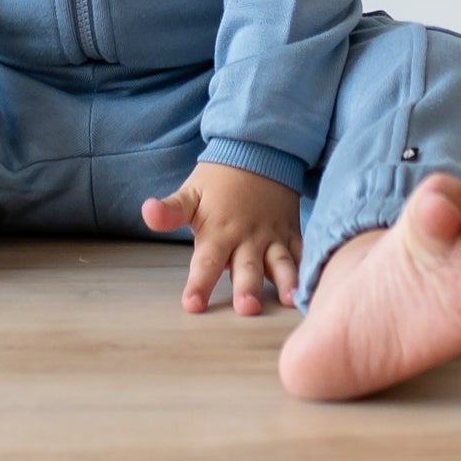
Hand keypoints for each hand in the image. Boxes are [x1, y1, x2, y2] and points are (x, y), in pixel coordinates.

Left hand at [140, 161, 300, 315]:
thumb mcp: (190, 192)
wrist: (258, 152)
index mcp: (219, 231)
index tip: (192, 306)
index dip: (199, 285)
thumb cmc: (219, 179)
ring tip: (289, 300)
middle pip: (245, 267)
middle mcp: (247, 238)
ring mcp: (272, 236)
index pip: (205, 263)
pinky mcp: (291, 233)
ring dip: (284, 281)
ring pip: (279, 262)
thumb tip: (146, 212)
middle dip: (246, 288)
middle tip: (246, 308)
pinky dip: (309, 268)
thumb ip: (170, 210)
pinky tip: (314, 287)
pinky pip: (302, 252)